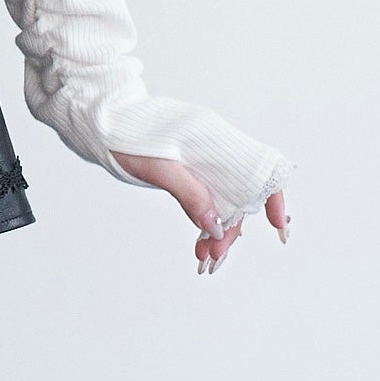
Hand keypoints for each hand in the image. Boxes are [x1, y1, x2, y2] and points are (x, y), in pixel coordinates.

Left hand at [111, 152, 290, 275]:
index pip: (257, 168)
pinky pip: (206, 198)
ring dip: (218, 230)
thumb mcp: (158, 168)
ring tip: (205, 257)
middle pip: (237, 195)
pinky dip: (206, 220)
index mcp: (212, 139)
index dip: (273, 197)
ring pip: (221, 201)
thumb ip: (189, 193)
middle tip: (214, 256)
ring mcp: (200, 161)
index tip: (278, 224)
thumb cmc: (125, 137)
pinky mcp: (187, 171)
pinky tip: (201, 240)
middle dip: (232, 229)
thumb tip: (216, 225)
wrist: (101, 123)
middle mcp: (212, 150)